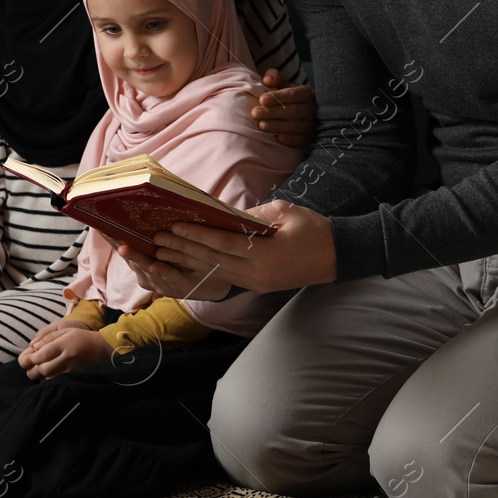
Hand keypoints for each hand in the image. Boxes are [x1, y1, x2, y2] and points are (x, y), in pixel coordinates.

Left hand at [18, 319, 114, 379]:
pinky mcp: (73, 376)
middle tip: (33, 363)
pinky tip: (48, 373)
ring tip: (39, 367)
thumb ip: (48, 337)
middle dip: (34, 368)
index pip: (42, 355)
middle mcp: (67, 358)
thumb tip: (33, 347)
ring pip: (48, 378)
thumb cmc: (81, 337)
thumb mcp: (65, 330)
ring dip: (40, 374)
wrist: (101, 348)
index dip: (32, 357)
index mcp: (64, 344)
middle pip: (44, 369)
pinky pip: (55, 381)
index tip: (30, 355)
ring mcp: (71, 369)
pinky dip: (47, 379)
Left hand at [111, 199, 335, 295]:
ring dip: (189, 261)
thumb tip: (224, 215)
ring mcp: (257, 283)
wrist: (339, 257)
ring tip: (164, 251)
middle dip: (183, 249)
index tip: (175, 226)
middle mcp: (257, 274)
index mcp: (265, 255)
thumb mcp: (286, 212)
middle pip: (213, 261)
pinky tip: (190, 259)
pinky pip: (226, 276)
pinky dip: (206, 266)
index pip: (222, 245)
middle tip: (158, 239)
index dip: (196, 236)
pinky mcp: (258, 286)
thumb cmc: (314, 229)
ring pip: (215, 271)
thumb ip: (254, 215)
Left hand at [252, 69, 316, 147]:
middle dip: (272, 113)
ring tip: (261, 125)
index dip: (277, 97)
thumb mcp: (284, 85)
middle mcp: (313, 109)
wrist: (304, 116)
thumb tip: (267, 80)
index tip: (262, 99)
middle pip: (292, 111)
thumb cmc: (290, 99)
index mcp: (307, 93)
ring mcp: (312, 125)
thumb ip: (275, 78)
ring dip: (277, 126)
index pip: (293, 94)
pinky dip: (289, 140)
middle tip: (255, 114)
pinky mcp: (310, 139)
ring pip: (295, 126)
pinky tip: (277, 138)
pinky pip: (300, 140)